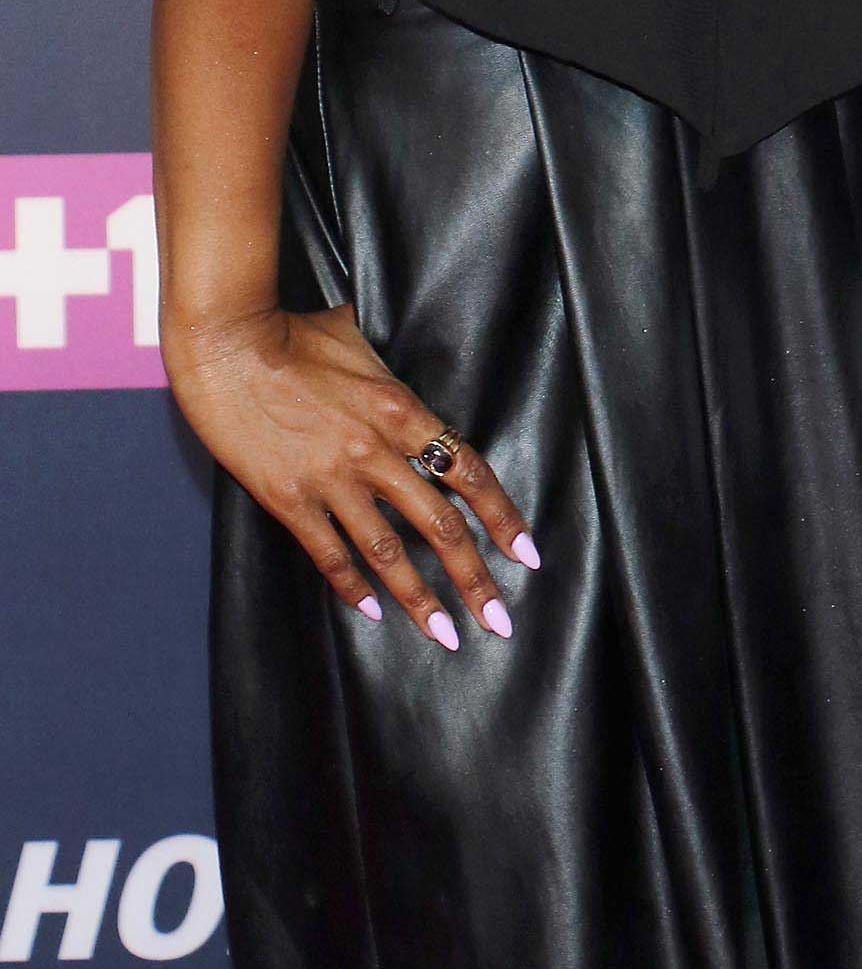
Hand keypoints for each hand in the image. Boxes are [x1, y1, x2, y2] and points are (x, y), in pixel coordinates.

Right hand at [165, 304, 536, 651]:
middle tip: (498, 619)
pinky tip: (372, 612)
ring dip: (421, 599)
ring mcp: (332, 478)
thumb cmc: (294, 333)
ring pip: (389, 551)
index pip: (467, 472)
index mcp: (400, 410)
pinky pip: (329, 553)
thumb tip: (405, 378)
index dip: (501, 517)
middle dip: (473, 577)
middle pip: (439, 523)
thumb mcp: (362, 344)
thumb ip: (389, 375)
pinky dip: (352, 587)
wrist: (229, 344)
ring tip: (445, 636)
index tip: (525, 553)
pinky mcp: (289, 498)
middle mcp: (375, 450)